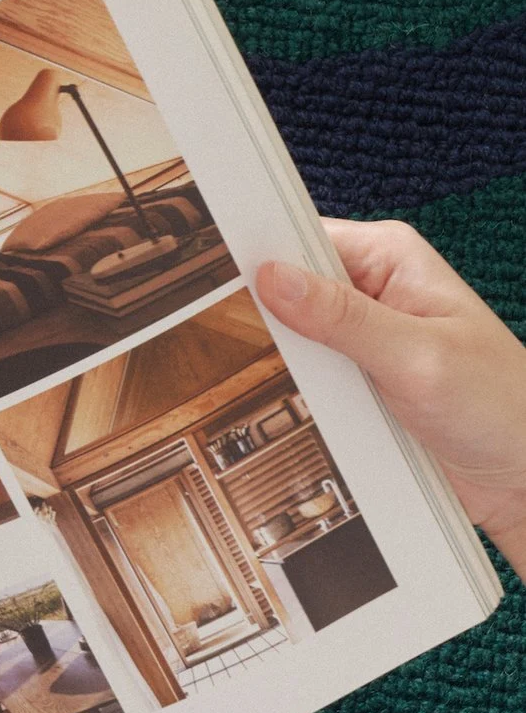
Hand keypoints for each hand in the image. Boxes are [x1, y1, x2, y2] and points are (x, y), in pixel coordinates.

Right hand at [258, 221, 525, 566]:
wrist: (521, 478)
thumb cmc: (503, 407)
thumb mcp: (419, 359)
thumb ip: (344, 319)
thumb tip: (272, 278)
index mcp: (390, 258)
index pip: (300, 234)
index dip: (258, 251)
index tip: (216, 270)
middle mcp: (373, 290)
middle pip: (286, 288)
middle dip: (271, 319)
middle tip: (264, 345)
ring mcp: (363, 338)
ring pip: (290, 340)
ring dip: (290, 367)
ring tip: (305, 388)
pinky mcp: (357, 380)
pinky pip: (306, 379)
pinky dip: (301, 396)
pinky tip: (307, 411)